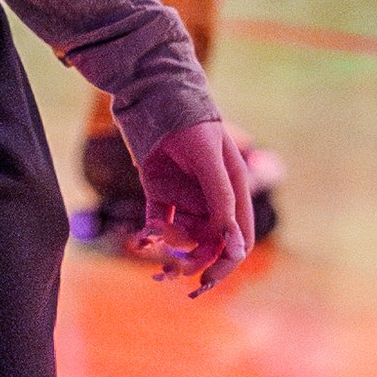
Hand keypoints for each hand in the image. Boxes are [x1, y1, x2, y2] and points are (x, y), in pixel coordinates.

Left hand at [135, 118, 254, 293]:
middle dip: (191, 260)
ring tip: (149, 240)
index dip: (225, 263)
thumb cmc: (190, 124)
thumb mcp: (210, 161)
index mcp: (235, 191)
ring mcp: (184, 197)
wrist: (153, 95)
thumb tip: (235, 247)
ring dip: (167, 246)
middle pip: (208, 244)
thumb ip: (222, 201)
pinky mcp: (158, 193)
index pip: (238, 240)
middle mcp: (211, 199)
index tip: (205, 280)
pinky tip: (137, 241)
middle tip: (170, 271)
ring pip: (180, 238)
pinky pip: (155, 224)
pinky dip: (147, 236)